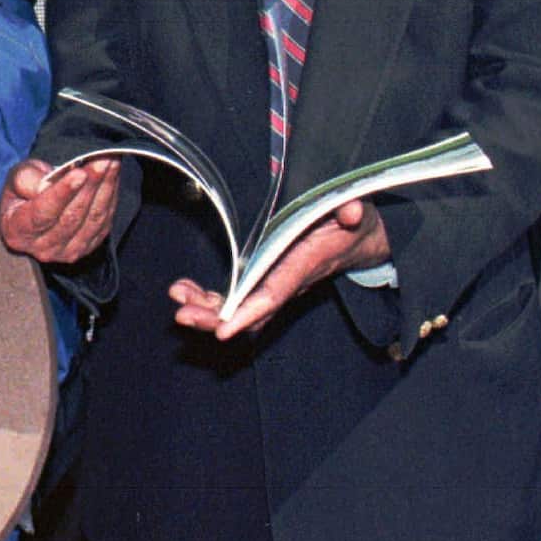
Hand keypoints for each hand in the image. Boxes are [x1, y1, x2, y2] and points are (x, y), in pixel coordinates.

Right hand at [0, 156, 119, 264]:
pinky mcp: (88, 246)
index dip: (62, 194)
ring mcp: (67, 251)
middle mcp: (42, 248)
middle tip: (102, 160)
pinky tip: (112, 175)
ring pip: (91, 220)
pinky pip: (104, 221)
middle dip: (89, 186)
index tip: (79, 173)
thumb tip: (44, 186)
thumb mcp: (17, 177)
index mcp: (18, 231)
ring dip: (104, 188)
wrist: (38, 206)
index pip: (42, 214)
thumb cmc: (24, 190)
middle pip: (71, 217)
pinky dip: (110, 196)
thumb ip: (25, 180)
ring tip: (111, 163)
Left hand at [170, 197, 390, 338]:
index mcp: (304, 265)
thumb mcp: (360, 213)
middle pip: (249, 311)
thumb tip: (352, 211)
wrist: (363, 240)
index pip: (274, 294)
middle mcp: (287, 282)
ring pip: (238, 308)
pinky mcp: (268, 279)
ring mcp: (276, 284)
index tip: (222, 329)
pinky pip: (237, 297)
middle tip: (182, 316)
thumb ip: (353, 211)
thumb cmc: (356, 224)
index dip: (248, 312)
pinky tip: (185, 292)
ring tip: (177, 298)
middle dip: (214, 317)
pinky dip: (209, 298)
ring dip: (206, 307)